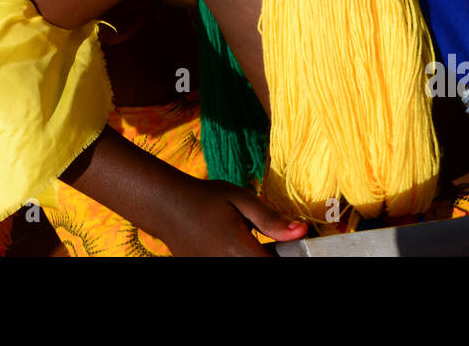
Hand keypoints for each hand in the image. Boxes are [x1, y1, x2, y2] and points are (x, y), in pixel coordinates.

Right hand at [157, 178, 306, 255]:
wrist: (166, 205)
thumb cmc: (205, 198)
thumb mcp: (240, 199)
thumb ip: (271, 219)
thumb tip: (302, 232)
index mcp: (238, 250)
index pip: (274, 266)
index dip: (286, 257)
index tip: (287, 247)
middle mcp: (225, 266)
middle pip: (261, 268)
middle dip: (268, 258)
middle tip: (268, 245)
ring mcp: (213, 270)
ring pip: (245, 270)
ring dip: (253, 258)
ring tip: (246, 244)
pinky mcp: (205, 271)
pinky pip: (230, 268)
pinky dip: (238, 259)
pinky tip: (234, 248)